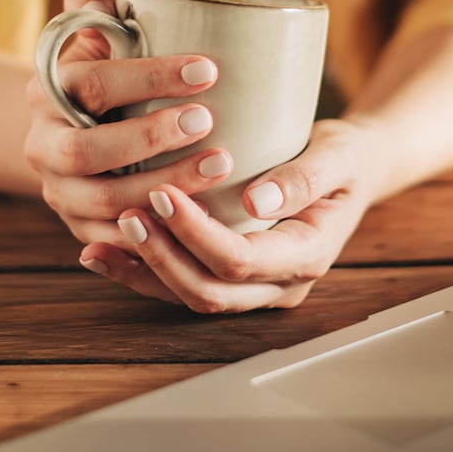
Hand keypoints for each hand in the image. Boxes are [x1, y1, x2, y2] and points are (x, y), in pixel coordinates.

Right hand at [23, 0, 235, 248]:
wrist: (67, 134)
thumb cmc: (100, 78)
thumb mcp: (94, 42)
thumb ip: (95, 14)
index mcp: (46, 92)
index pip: (92, 83)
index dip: (148, 76)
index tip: (206, 69)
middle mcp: (42, 146)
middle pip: (87, 149)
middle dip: (149, 138)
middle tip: (206, 121)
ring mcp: (59, 192)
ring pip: (105, 200)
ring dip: (164, 185)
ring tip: (220, 166)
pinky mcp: (81, 228)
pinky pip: (114, 240)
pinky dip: (155, 233)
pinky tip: (199, 218)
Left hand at [77, 118, 390, 312]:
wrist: (349, 171)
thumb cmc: (344, 157)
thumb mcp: (337, 155)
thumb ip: (303, 178)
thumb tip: (259, 202)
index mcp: (306, 255)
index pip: (241, 260)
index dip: (197, 233)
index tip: (164, 193)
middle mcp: (278, 283)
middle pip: (210, 290)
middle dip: (164, 256)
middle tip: (129, 213)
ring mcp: (254, 287)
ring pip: (190, 296)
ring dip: (146, 270)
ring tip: (106, 236)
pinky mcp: (229, 277)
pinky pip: (181, 285)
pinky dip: (140, 273)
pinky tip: (103, 253)